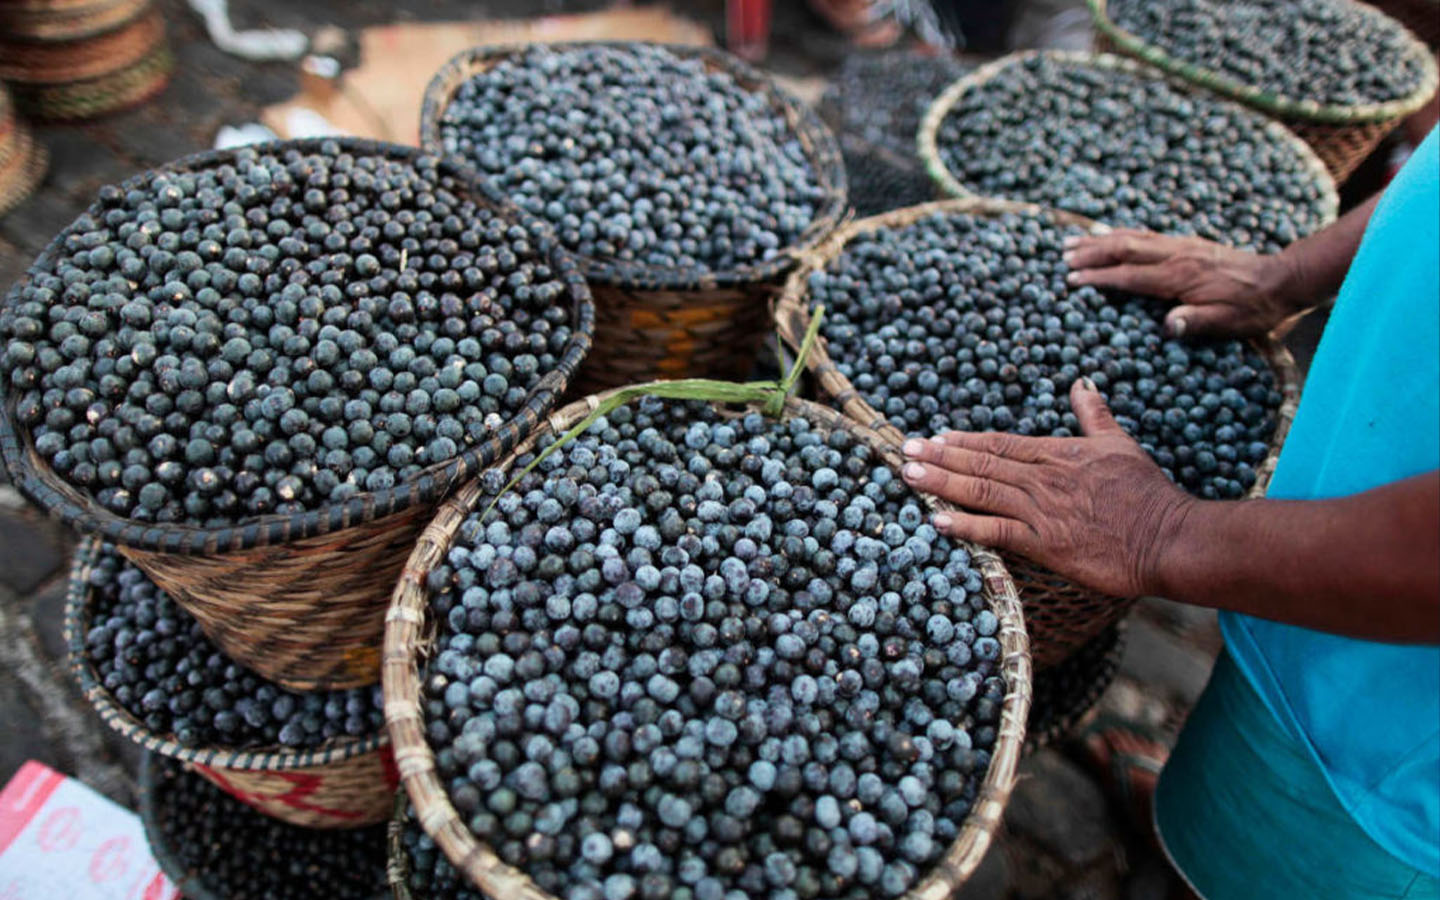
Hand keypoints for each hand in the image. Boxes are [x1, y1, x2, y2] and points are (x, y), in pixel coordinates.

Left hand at [900, 379, 1194, 597]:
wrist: (1168, 537)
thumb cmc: (1147, 492)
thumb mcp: (1120, 443)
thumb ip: (1094, 415)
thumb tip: (1082, 385)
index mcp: (1058, 453)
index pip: (1001, 442)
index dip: (965, 439)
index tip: (935, 436)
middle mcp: (1043, 478)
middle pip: (982, 462)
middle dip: (941, 456)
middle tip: (906, 450)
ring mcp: (1042, 510)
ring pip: (982, 491)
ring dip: (942, 483)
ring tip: (910, 475)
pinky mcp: (1046, 543)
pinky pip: (997, 532)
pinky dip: (965, 525)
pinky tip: (938, 521)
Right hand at [1063, 229, 1297, 338]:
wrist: (1281, 280)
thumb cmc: (1253, 308)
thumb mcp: (1229, 322)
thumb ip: (1197, 322)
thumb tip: (1167, 326)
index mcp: (1181, 276)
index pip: (1130, 275)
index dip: (1099, 277)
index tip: (1072, 279)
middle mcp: (1177, 255)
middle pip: (1125, 247)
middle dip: (1090, 250)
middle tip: (1062, 254)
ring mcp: (1182, 245)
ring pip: (1133, 237)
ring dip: (1101, 238)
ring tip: (1073, 241)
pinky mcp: (1188, 243)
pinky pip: (1147, 234)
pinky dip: (1123, 233)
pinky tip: (1110, 236)